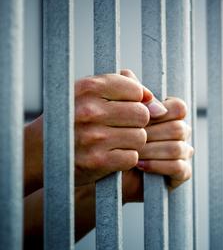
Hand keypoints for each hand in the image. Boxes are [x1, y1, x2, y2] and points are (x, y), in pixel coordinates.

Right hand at [74, 70, 167, 185]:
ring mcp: (93, 138)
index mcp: (88, 88)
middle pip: (142, 114)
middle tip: (120, 127)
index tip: (122, 108)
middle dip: (137, 122)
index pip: (136, 90)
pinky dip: (126, 158)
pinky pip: (132, 157)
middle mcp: (90, 111)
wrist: (38, 152)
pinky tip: (110, 155)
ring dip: (132, 141)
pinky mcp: (97, 162)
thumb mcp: (88, 93)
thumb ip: (123, 87)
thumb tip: (158, 105)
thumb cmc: (72, 118)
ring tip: (114, 141)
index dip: (136, 101)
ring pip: (140, 137)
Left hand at [122, 97, 193, 202]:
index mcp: (171, 116)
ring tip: (133, 153)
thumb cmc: (114, 142)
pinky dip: (157, 165)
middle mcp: (181, 134)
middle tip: (129, 139)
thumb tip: (139, 88)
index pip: (179, 108)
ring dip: (151, 151)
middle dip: (151, 135)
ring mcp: (183, 153)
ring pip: (176, 148)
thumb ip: (131, 102)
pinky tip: (140, 165)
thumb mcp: (121, 119)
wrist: (109, 172)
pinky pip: (177, 167)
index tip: (142, 117)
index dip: (162, 111)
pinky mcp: (183, 173)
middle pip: (177, 128)